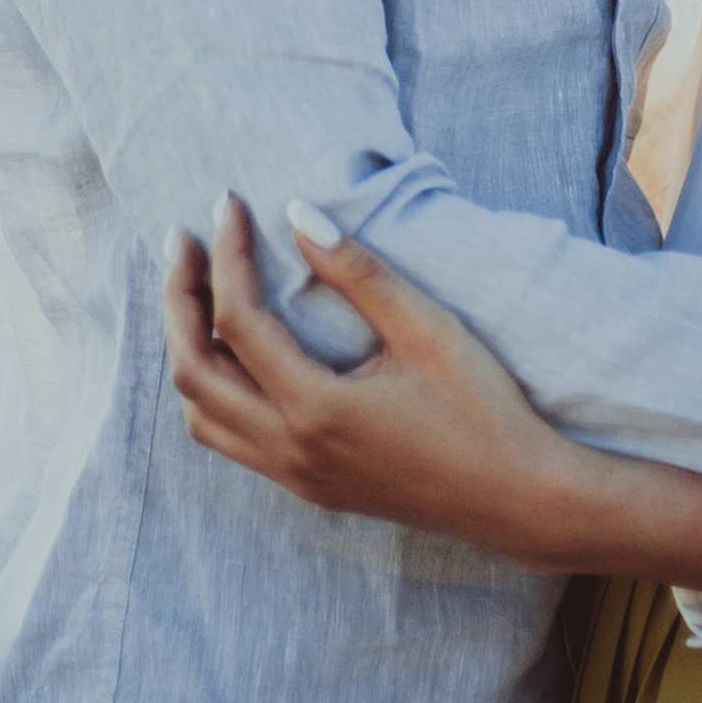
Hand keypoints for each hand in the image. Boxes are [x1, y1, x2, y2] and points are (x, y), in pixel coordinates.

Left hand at [159, 196, 701, 590]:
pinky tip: (235, 349)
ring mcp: (297, 476)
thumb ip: (358, 271)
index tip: (227, 202)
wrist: (523, 500)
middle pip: (193, 371)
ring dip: (187, 348)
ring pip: (202, 414)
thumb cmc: (484, 409)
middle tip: (184, 240)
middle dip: (178, 298)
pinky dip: (212, 388)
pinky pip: (230, 439)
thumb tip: (297, 212)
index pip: (237, 320)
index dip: (225, 254)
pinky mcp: (311, 487)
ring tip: (197, 288)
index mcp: (316, 409)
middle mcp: (292, 450)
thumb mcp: (426, 328)